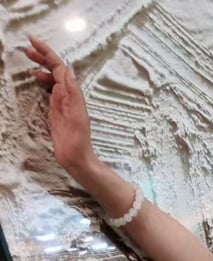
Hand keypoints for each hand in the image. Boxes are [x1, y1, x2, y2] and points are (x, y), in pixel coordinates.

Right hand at [23, 36, 94, 175]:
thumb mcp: (78, 114)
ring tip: (31, 67)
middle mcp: (67, 95)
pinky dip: (43, 84)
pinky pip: (49, 93)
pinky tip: (37, 82)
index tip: (31, 41)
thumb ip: (73, 92)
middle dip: (41, 58)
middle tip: (25, 50)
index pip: (58, 66)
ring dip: (41, 70)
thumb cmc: (78, 139)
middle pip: (54, 70)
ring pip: (51, 80)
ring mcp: (60, 103)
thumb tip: (68, 69)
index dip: (46, 52)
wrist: (76, 158)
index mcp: (71, 93)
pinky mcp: (55, 113)